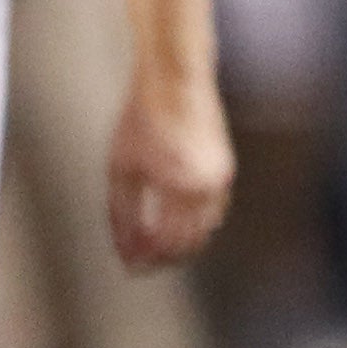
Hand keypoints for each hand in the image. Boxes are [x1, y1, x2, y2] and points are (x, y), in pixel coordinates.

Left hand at [105, 71, 236, 271]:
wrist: (174, 81)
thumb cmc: (142, 120)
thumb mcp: (121, 169)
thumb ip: (122, 215)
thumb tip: (125, 252)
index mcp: (179, 185)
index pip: (166, 243)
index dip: (147, 259)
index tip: (131, 266)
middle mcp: (206, 185)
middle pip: (189, 242)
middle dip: (164, 256)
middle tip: (141, 261)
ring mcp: (221, 178)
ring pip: (206, 230)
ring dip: (181, 242)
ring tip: (154, 244)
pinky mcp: (225, 170)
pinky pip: (214, 211)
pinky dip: (195, 224)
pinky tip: (173, 221)